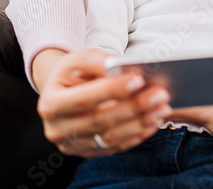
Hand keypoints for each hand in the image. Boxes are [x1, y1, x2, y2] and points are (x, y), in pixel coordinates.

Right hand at [34, 49, 171, 156]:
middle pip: (100, 120)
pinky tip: (153, 121)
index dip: (112, 90)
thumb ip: (98, 62)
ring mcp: (72, 145)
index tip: (138, 79)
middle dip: (134, 107)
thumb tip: (121, 67)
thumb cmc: (72, 73)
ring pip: (111, 137)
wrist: (61, 92)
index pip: (84, 99)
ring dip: (140, 123)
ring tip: (162, 108)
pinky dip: (137, 135)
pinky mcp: (88, 153)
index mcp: (51, 103)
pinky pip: (116, 147)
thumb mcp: (78, 60)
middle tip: (160, 94)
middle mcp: (58, 129)